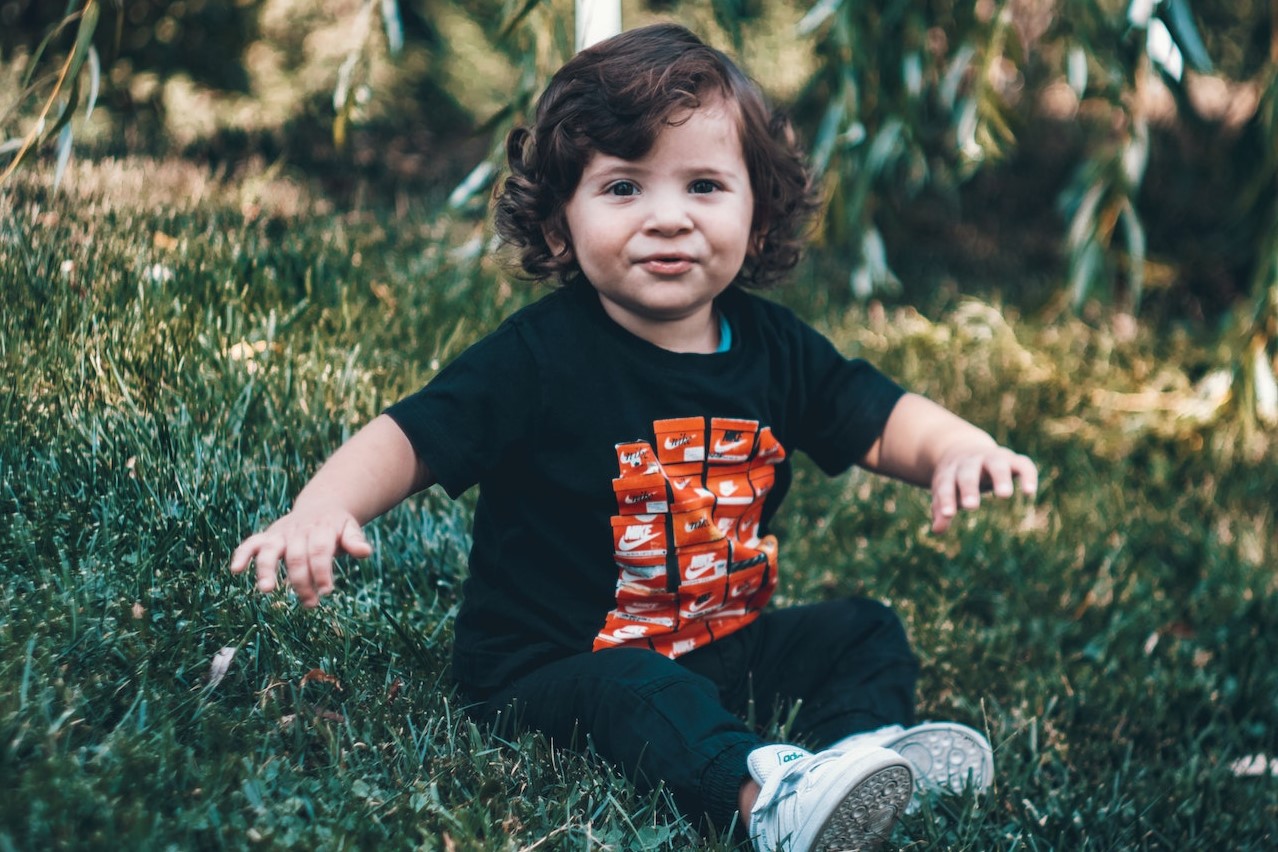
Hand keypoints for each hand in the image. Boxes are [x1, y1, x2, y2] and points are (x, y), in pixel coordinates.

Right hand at [229, 505, 372, 607]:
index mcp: (321, 529)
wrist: (321, 507)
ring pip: (270, 550)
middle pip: (296, 557)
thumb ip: (355, 540)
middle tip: (311, 603)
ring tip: (267, 590)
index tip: (326, 591)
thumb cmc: (336, 527)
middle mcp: (298, 531)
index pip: (320, 551)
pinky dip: (242, 555)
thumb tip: (365, 552)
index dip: (321, 571)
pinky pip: (250, 544)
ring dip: (267, 570)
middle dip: (302, 582)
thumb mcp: (350, 530)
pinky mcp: (267, 537)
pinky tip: (235, 570)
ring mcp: (280, 534)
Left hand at [930, 444, 1036, 533]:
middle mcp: (971, 462)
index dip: (946, 499)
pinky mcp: (1014, 460)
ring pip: (996, 465)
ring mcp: (993, 459)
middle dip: (969, 488)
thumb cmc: (954, 478)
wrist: (965, 449)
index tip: (948, 515)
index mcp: (951, 471)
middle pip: (968, 473)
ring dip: (1000, 479)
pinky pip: (1024, 465)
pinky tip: (1029, 492)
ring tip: (1003, 495)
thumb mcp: (944, 490)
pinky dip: (1027, 476)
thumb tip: (936, 530)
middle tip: (970, 506)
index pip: (946, 485)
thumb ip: (941, 509)